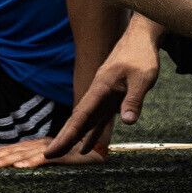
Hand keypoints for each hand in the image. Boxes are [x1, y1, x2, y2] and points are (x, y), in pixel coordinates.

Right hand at [37, 36, 162, 160]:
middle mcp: (98, 93)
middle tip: (49, 156)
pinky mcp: (111, 98)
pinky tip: (85, 146)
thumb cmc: (141, 54)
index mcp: (102, 87)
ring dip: (74, 136)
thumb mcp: (143, 77)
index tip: (54, 148)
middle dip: (65, 137)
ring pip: (86, 120)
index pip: (82, 115)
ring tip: (61, 154)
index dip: (69, 134)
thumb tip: (127, 122)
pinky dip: (91, 132)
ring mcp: (104, 96)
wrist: (141, 36)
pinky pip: (98, 118)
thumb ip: (134, 99)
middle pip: (78, 119)